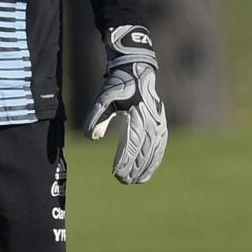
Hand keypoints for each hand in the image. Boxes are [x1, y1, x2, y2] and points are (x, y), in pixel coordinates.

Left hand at [85, 24, 167, 183]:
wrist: (137, 70)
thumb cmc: (118, 84)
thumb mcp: (103, 97)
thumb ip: (95, 116)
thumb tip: (91, 137)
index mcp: (138, 115)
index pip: (131, 144)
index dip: (125, 160)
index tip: (116, 173)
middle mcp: (151, 121)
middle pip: (144, 151)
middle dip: (134, 168)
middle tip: (123, 181)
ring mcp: (159, 123)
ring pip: (154, 151)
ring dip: (147, 167)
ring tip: (137, 181)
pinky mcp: (161, 124)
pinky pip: (160, 146)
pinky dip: (155, 159)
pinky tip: (148, 170)